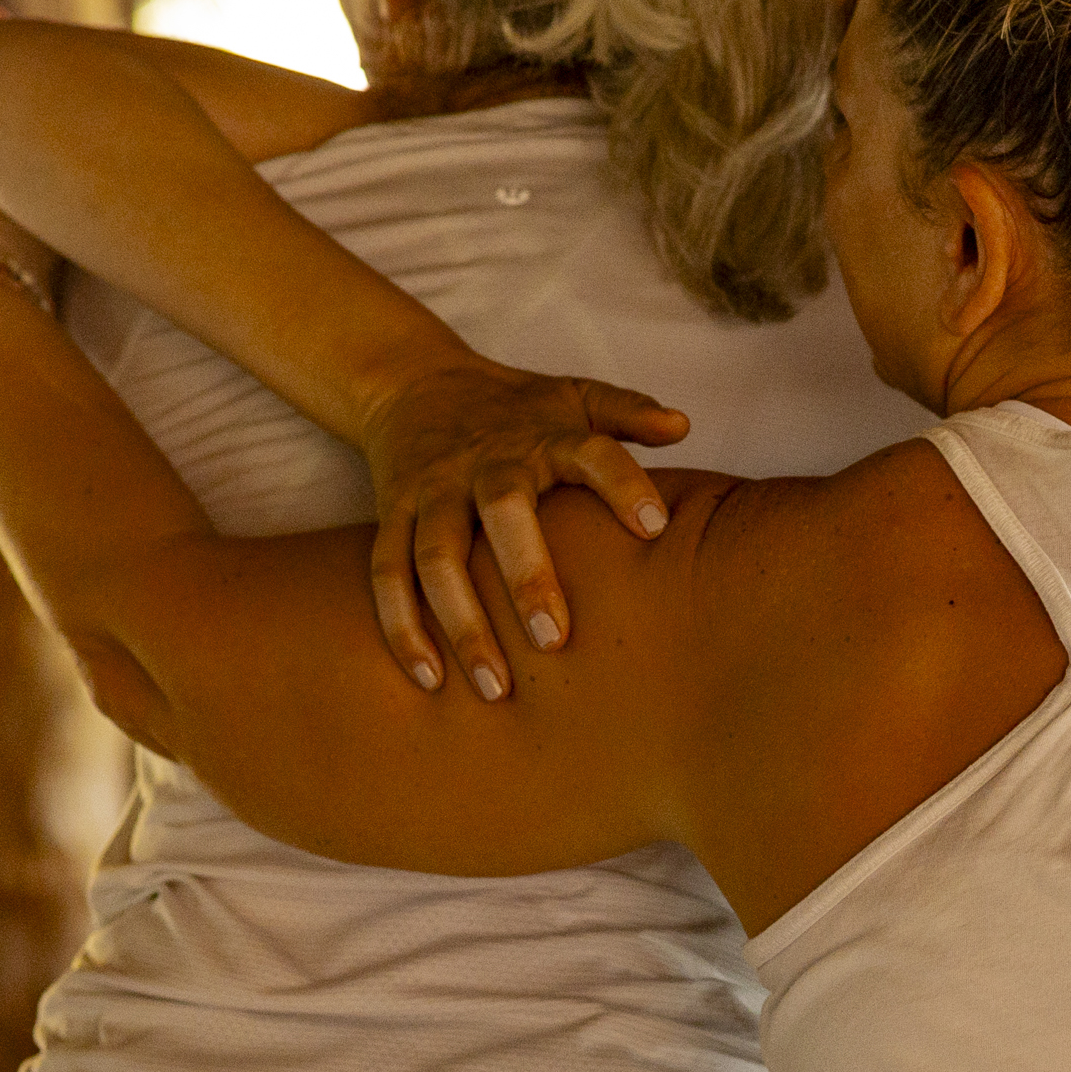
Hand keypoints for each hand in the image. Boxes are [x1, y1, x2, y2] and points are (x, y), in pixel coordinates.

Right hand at [353, 364, 690, 701]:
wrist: (411, 383)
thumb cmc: (515, 408)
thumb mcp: (572, 397)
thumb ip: (627, 413)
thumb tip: (682, 426)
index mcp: (542, 438)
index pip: (590, 453)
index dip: (621, 483)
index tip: (655, 526)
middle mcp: (484, 464)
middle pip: (502, 512)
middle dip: (528, 576)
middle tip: (555, 641)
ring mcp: (432, 490)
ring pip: (436, 557)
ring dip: (462, 623)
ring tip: (495, 688)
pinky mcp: (391, 514)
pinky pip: (388, 573)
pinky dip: (402, 626)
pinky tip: (430, 679)